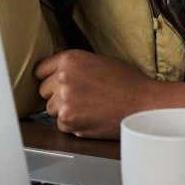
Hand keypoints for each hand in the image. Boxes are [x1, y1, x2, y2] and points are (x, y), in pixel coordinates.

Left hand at [33, 50, 184, 138]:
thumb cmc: (127, 81)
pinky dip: (72, 124)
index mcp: (69, 60)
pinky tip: (90, 117)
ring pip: (51, 109)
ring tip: (86, 107)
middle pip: (43, 90)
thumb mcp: (97, 60)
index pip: (40, 70)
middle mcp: (63, 79)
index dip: (48, 77)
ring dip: (64, 109)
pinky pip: (61, 125)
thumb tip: (57, 73)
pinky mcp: (70, 123)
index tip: (52, 82)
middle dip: (56, 94)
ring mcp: (65, 102)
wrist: (144, 103)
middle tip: (78, 96)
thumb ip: (74, 66)